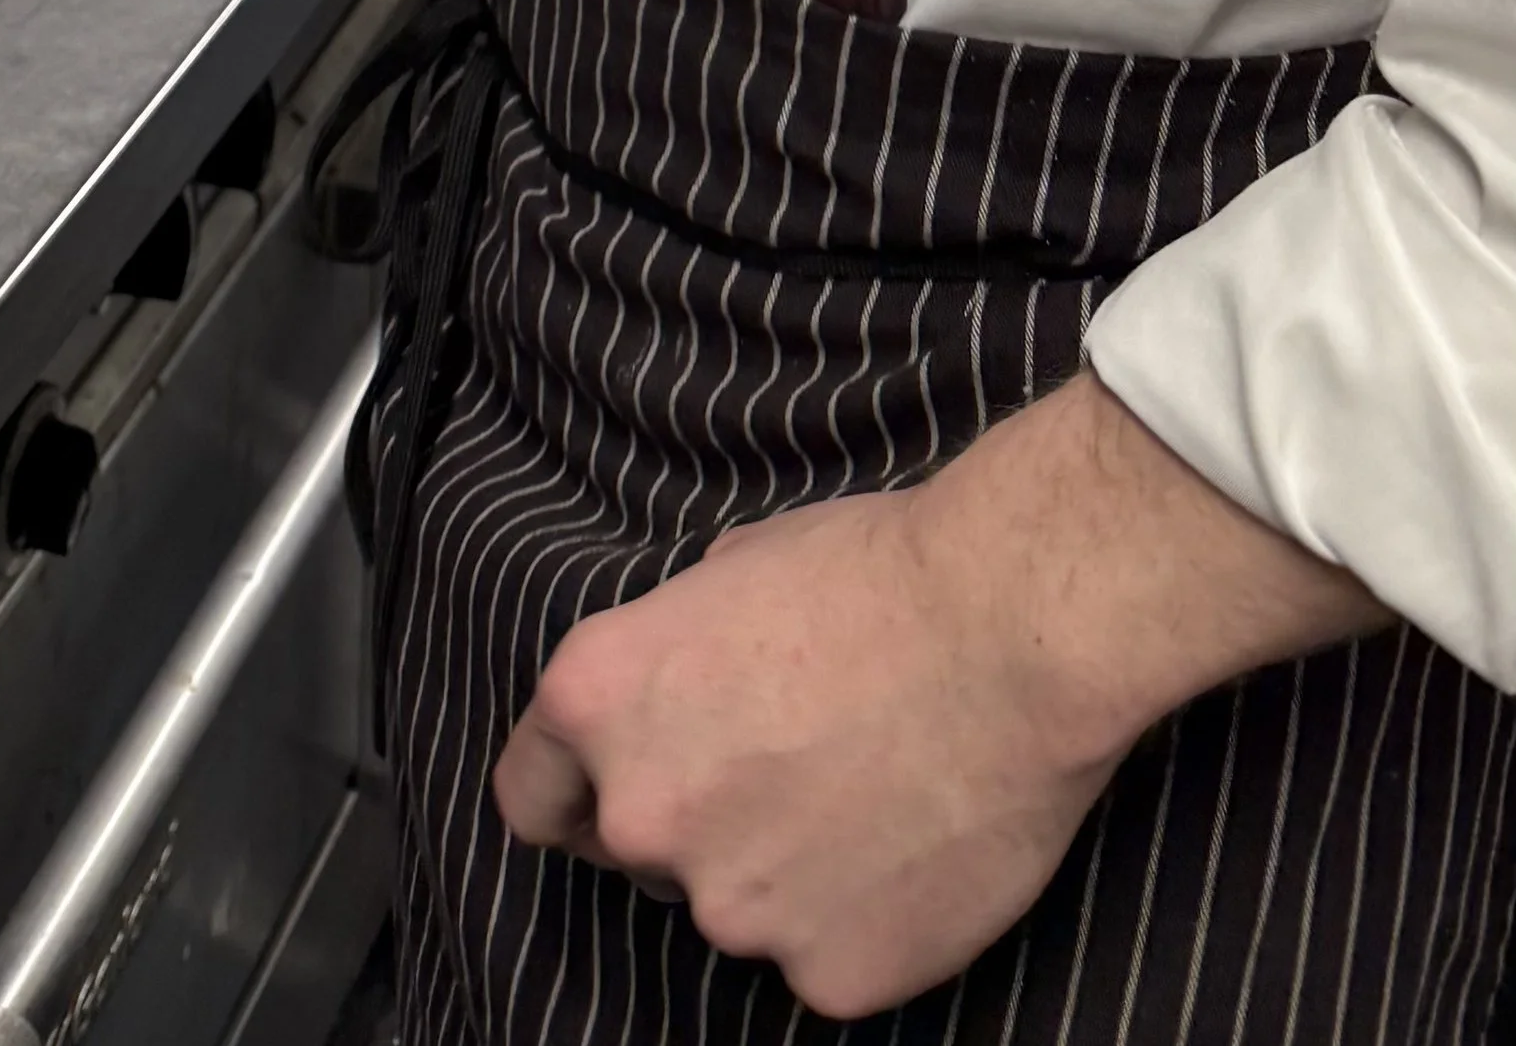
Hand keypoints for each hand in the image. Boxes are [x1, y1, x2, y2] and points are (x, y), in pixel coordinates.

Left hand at [493, 374, 1376, 1014]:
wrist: (1012, 633)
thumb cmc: (880, 572)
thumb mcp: (732, 566)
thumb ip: (677, 653)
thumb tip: (685, 690)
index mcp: (598, 700)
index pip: (531, 794)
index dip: (577, 791)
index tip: (614, 789)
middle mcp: (644, 814)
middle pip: (640, 854)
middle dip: (698, 822)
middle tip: (791, 769)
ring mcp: (732, 909)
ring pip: (739, 909)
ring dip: (783, 872)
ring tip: (872, 796)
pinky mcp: (826, 976)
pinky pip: (825, 959)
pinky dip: (862, 921)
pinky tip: (913, 848)